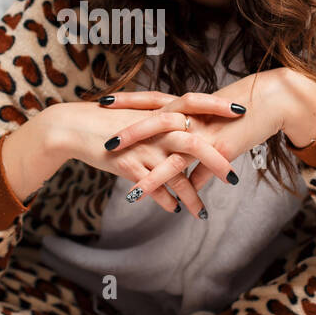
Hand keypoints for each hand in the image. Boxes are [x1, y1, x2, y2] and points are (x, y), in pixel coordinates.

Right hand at [45, 101, 240, 217]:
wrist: (74, 126)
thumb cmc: (106, 119)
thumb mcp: (137, 113)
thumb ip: (161, 117)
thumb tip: (182, 123)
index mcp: (159, 110)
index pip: (195, 102)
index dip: (218, 106)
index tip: (241, 111)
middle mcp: (155, 128)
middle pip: (194, 144)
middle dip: (216, 162)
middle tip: (233, 178)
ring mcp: (143, 148)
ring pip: (176, 175)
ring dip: (191, 196)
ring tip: (201, 213)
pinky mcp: (128, 166)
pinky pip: (154, 188)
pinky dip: (166, 201)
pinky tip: (174, 210)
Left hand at [97, 68, 296, 210]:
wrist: (274, 100)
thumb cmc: (245, 108)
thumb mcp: (215, 121)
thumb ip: (197, 144)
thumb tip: (190, 174)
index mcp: (188, 105)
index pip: (151, 99)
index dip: (128, 101)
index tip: (104, 101)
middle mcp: (194, 117)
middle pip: (154, 123)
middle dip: (129, 135)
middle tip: (106, 146)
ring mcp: (207, 133)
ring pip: (174, 156)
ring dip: (153, 177)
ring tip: (133, 193)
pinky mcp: (222, 149)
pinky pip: (202, 174)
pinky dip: (191, 191)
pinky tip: (179, 208)